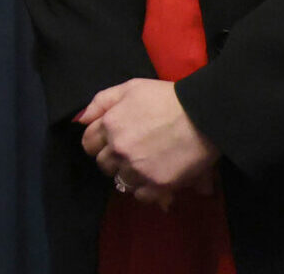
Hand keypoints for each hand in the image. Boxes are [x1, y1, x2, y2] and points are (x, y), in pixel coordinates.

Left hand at [78, 78, 218, 205]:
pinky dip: (146, 190)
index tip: (111, 144)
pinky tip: (155, 178)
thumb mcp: (130, 88)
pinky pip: (141, 196)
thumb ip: (101, 102)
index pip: (88, 144)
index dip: (98, 144)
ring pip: (121, 181)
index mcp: (110, 125)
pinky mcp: (158, 184)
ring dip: (130, 175)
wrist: (203, 115)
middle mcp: (119, 149)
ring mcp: (137, 168)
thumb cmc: (166, 98)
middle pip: (103, 164)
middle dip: (114, 160)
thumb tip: (80, 120)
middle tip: (131, 154)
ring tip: (146, 166)